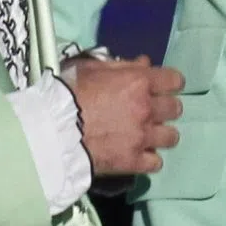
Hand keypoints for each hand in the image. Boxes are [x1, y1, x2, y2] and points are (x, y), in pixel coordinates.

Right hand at [64, 55, 183, 176]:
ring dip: (160, 135)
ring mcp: (142, 137)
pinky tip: (136, 155)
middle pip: (175, 108)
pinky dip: (148, 160)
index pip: (175, 80)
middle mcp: (146, 109)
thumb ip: (122, 66)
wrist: (49, 130)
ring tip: (144, 136)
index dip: (168, 84)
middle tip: (147, 113)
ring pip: (171, 136)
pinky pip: (156, 162)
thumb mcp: (90, 69)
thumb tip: (146, 63)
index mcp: (138, 82)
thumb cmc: (65, 93)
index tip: (159, 89)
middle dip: (164, 109)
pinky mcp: (133, 161)